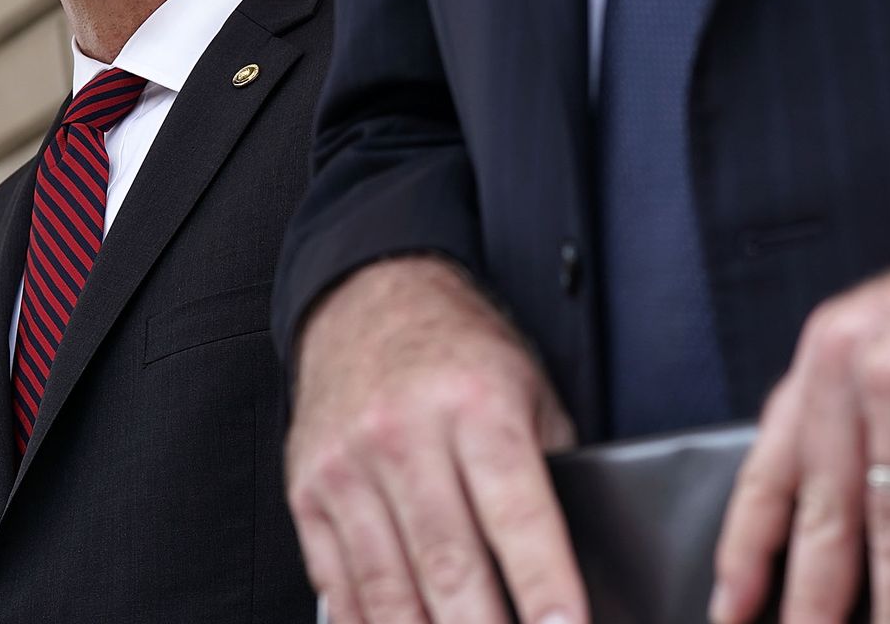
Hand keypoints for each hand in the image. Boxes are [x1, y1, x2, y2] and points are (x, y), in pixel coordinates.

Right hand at [286, 256, 585, 623]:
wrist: (370, 301)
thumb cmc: (463, 355)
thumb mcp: (529, 391)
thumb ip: (552, 470)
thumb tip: (581, 561)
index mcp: (476, 406)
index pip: (517, 514)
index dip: (545, 586)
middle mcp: (406, 436)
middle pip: (450, 565)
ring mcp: (349, 467)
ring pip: (390, 588)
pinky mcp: (308, 493)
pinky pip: (340, 584)